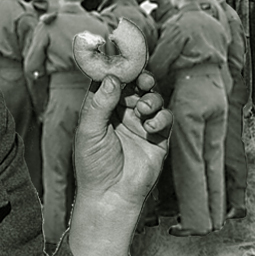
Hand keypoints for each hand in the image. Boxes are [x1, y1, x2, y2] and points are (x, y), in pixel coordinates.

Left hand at [73, 71, 171, 207]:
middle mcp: (122, 113)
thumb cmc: (94, 166)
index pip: (111, 81)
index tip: (125, 58)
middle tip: (143, 79)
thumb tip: (112, 77)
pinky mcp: (158, 137)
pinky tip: (150, 127)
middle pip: (135, 86)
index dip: (118, 69)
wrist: (111, 196)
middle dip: (141, 79)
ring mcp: (141, 124)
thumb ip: (100, 103)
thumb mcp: (89, 131)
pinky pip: (165, 117)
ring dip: (151, 98)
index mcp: (102, 109)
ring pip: (152, 98)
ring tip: (143, 109)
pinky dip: (160, 118)